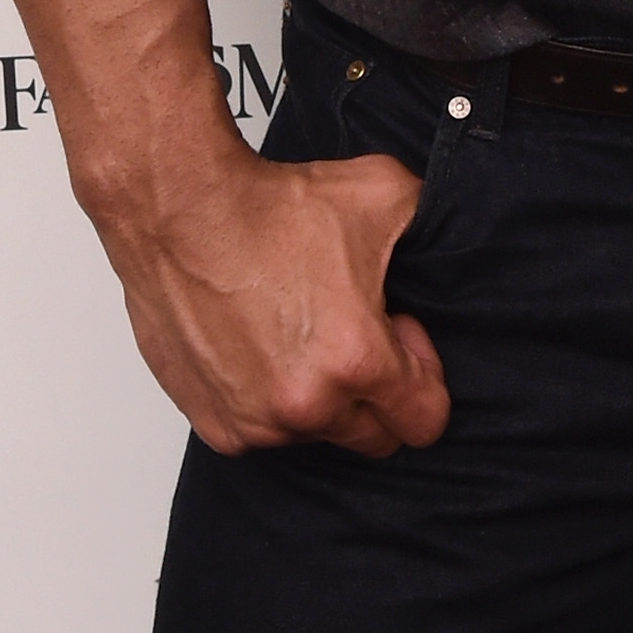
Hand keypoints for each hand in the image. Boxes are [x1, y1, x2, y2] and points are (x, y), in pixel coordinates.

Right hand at [95, 139, 450, 457]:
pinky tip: (261, 342)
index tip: (400, 335)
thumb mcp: (382, 193)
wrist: (182, 210)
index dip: (423, 374)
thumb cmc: (269, 205)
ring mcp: (254, 421)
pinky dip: (270, 397)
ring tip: (301, 327)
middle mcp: (305, 405)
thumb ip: (431, 226)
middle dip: (377, 393)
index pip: (426, 421)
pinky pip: (263, 429)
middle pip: (374, 438)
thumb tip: (451, 240)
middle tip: (353, 329)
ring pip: (315, 433)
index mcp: (355, 360)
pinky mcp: (214, 423)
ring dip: (320, 394)